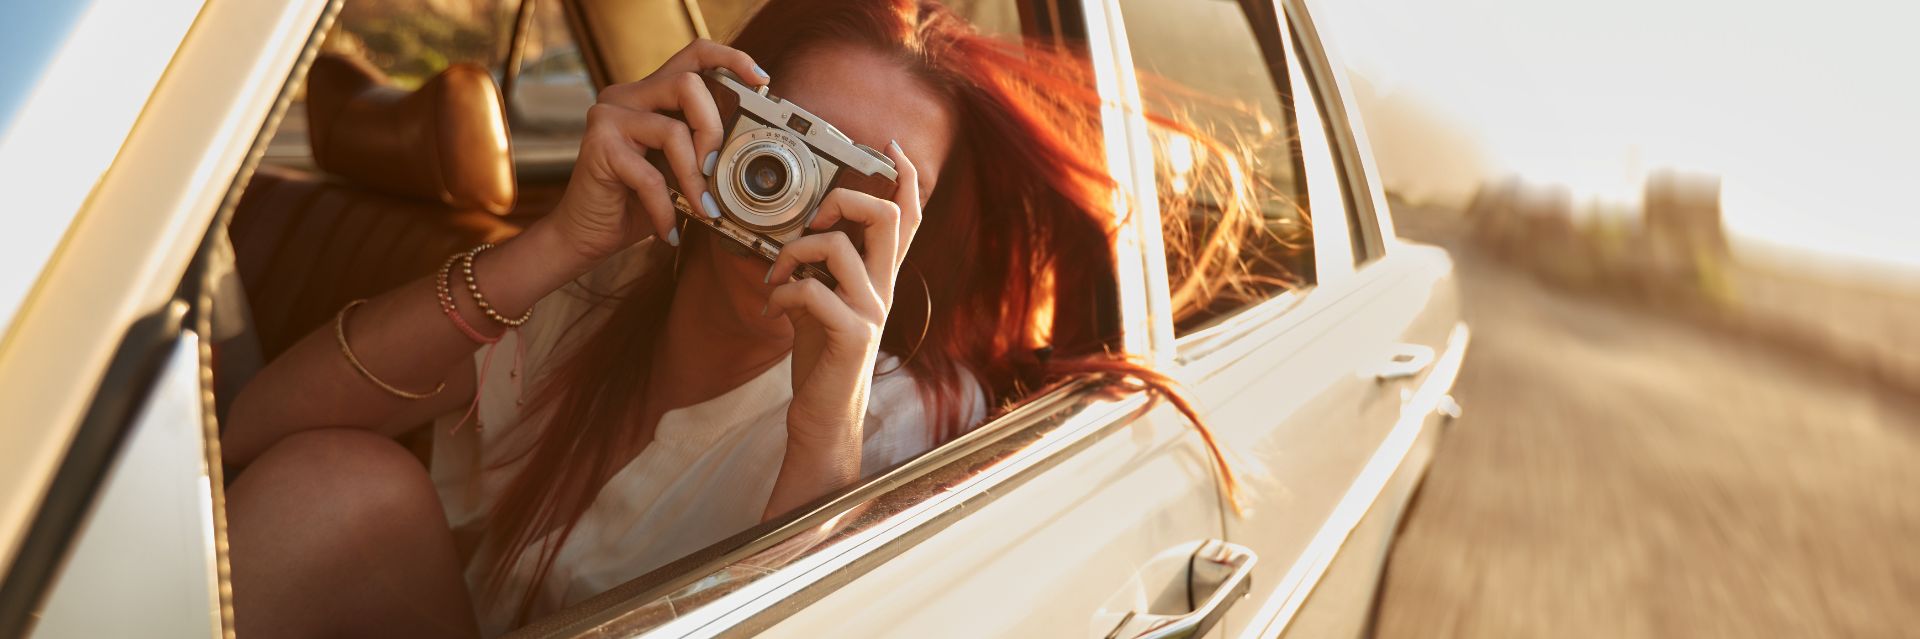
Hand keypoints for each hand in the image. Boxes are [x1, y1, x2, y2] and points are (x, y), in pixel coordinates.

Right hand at [547, 39, 768, 264]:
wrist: (587, 235)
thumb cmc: (637, 203)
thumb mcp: (679, 172)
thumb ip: (703, 152)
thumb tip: (749, 151)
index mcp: (650, 94)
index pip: (693, 55)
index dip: (730, 58)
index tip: (760, 79)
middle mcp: (627, 95)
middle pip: (688, 85)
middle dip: (714, 131)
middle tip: (716, 171)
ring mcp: (609, 116)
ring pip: (674, 130)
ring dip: (694, 179)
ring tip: (702, 210)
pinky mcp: (598, 145)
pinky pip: (650, 176)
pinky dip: (666, 209)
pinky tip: (670, 230)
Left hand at [762, 141, 922, 492]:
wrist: (823, 416)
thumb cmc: (820, 357)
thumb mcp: (821, 302)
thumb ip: (820, 268)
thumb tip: (797, 236)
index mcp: (880, 277)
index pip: (907, 217)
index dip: (905, 177)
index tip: (892, 148)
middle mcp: (884, 289)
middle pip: (888, 217)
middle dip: (846, 200)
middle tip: (816, 217)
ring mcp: (871, 311)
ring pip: (839, 248)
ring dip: (794, 251)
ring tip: (777, 273)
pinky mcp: (851, 335)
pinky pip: (812, 291)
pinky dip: (781, 292)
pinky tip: (773, 307)